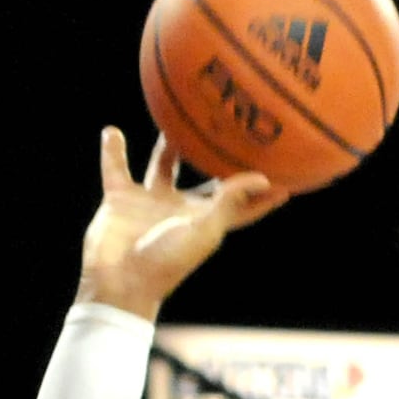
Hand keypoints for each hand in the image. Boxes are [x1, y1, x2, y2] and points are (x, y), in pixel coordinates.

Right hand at [77, 129, 287, 320]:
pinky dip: (112, 151)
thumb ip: (231, 202)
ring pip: (161, 167)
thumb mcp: (204, 230)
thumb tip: (264, 179)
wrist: (120, 281)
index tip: (286, 172)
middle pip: (203, 179)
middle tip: (231, 128)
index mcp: (204, 220)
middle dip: (216, 158)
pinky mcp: (120, 200)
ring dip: (166, 146)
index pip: (240, 203)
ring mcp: (149, 204)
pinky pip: (116, 168)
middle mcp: (178, 209)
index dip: (261, 192)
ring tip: (174, 117)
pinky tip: (112, 131)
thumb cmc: (165, 261)